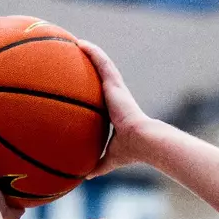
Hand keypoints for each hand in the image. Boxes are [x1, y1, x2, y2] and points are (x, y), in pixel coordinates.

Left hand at [76, 40, 152, 176]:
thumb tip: (85, 177)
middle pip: (101, 76)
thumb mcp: (110, 158)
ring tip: (75, 41)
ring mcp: (116, 88)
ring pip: (101, 64)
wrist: (143, 141)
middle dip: (90, 65)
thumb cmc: (130, 151)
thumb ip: (99, 165)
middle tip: (75, 56)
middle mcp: (115, 96)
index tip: (82, 85)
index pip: (101, 97)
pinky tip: (79, 42)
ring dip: (90, 52)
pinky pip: (101, 62)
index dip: (93, 89)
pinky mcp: (115, 84)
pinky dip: (92, 52)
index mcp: (114, 110)